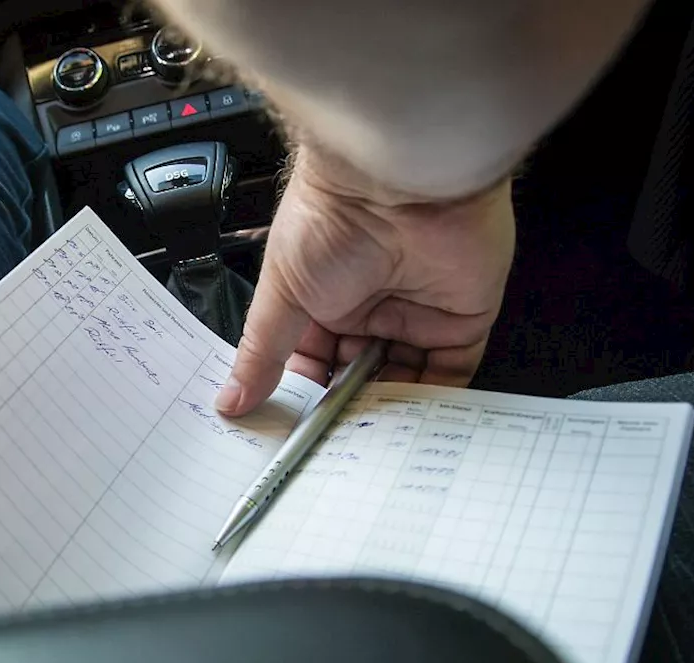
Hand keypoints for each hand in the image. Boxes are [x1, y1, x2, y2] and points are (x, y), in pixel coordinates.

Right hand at [215, 145, 514, 415]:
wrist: (397, 182)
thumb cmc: (330, 216)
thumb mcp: (281, 294)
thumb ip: (262, 354)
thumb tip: (230, 400)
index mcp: (322, 300)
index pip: (313, 364)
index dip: (305, 397)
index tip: (292, 435)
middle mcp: (371, 307)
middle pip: (360, 377)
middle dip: (348, 411)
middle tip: (333, 449)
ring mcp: (418, 314)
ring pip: (405, 381)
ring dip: (390, 412)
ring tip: (369, 445)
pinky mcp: (463, 318)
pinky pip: (453, 373)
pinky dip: (435, 402)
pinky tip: (411, 426)